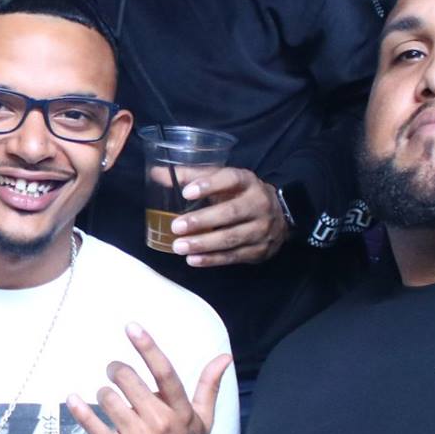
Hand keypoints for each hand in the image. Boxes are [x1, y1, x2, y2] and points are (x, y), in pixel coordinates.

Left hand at [67, 327, 226, 433]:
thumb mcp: (203, 422)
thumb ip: (209, 387)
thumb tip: (224, 357)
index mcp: (181, 412)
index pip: (165, 373)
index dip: (148, 348)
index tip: (132, 327)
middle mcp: (161, 423)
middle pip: (130, 381)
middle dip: (116, 371)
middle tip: (114, 372)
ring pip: (111, 400)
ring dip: (104, 394)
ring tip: (108, 398)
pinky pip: (97, 428)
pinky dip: (82, 412)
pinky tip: (72, 399)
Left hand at [167, 167, 288, 266]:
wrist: (279, 216)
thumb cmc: (240, 195)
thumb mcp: (222, 181)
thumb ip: (192, 177)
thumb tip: (156, 173)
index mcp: (248, 181)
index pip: (230, 179)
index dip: (209, 185)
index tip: (186, 192)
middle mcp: (258, 203)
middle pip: (230, 213)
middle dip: (202, 220)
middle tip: (176, 226)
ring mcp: (262, 228)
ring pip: (231, 238)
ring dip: (203, 244)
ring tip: (179, 247)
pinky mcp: (260, 250)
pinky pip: (234, 256)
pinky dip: (212, 259)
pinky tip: (193, 259)